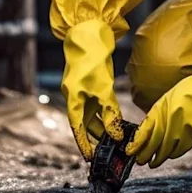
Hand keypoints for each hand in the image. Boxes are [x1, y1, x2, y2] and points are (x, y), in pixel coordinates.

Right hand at [62, 19, 123, 160]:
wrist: (89, 34)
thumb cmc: (93, 61)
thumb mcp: (103, 90)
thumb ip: (110, 113)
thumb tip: (116, 136)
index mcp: (72, 98)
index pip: (77, 127)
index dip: (83, 143)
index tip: (91, 158)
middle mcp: (75, 95)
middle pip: (85, 122)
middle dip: (97, 136)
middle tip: (112, 150)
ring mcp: (83, 89)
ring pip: (93, 113)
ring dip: (104, 124)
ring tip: (118, 137)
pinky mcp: (91, 82)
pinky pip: (98, 103)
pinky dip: (107, 112)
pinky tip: (119, 119)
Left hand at [126, 57, 191, 167]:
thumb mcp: (171, 97)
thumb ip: (160, 112)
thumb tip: (149, 130)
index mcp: (162, 106)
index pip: (146, 129)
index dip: (138, 143)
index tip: (131, 151)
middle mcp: (171, 116)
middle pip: (155, 141)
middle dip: (146, 153)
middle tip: (140, 161)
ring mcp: (184, 125)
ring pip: (168, 147)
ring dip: (160, 156)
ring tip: (153, 162)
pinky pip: (182, 147)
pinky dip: (175, 152)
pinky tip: (170, 155)